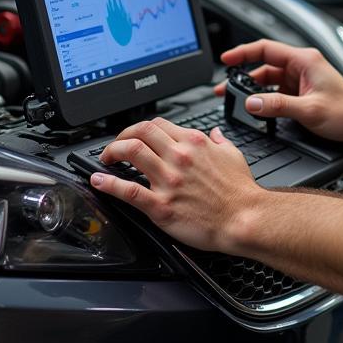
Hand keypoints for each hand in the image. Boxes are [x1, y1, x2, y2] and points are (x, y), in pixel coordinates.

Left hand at [90, 117, 259, 251]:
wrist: (244, 218)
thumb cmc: (239, 191)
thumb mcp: (233, 155)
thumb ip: (220, 140)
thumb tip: (215, 133)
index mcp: (194, 143)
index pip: (158, 124)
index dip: (141, 128)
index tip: (135, 136)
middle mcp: (179, 157)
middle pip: (140, 132)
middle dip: (121, 136)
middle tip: (115, 146)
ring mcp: (168, 180)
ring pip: (131, 153)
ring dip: (112, 152)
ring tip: (106, 159)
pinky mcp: (161, 206)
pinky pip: (128, 191)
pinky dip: (108, 184)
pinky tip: (99, 181)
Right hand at [217, 39, 342, 145]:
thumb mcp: (309, 110)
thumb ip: (278, 106)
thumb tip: (252, 103)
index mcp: (305, 60)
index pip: (266, 49)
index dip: (243, 53)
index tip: (225, 59)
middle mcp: (303, 66)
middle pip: (264, 66)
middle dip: (242, 77)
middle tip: (224, 89)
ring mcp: (302, 80)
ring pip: (269, 81)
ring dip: (253, 90)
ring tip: (236, 101)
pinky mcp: (303, 93)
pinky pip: (277, 92)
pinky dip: (265, 99)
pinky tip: (257, 110)